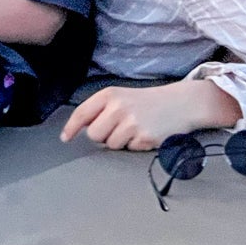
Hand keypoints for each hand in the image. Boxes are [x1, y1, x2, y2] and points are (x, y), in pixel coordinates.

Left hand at [60, 81, 241, 150]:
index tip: (65, 138)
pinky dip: (136, 145)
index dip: (71, 127)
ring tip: (135, 129)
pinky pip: (130, 149)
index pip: (82, 113)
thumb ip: (101, 109)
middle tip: (119, 128)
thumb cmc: (148, 102)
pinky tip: (146, 133)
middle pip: (94, 135)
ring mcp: (131, 123)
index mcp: (109, 95)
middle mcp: (118, 107)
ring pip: (111, 145)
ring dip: (121, 141)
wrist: (180, 103)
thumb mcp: (121, 97)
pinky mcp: (144, 137)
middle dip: (103, 136)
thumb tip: (81, 127)